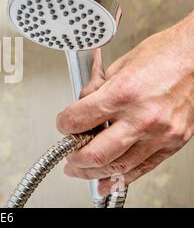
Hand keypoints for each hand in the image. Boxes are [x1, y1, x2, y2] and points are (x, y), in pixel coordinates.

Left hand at [57, 13, 193, 196]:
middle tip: (68, 158)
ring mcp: (159, 133)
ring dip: (94, 172)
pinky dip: (121, 178)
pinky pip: (143, 168)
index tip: (63, 126)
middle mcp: (141, 117)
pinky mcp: (173, 142)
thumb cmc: (164, 55)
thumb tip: (81, 106)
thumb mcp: (119, 65)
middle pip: (96, 153)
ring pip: (119, 166)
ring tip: (82, 169)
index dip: (63, 125)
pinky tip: (107, 180)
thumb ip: (96, 90)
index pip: (78, 120)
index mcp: (122, 93)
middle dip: (75, 159)